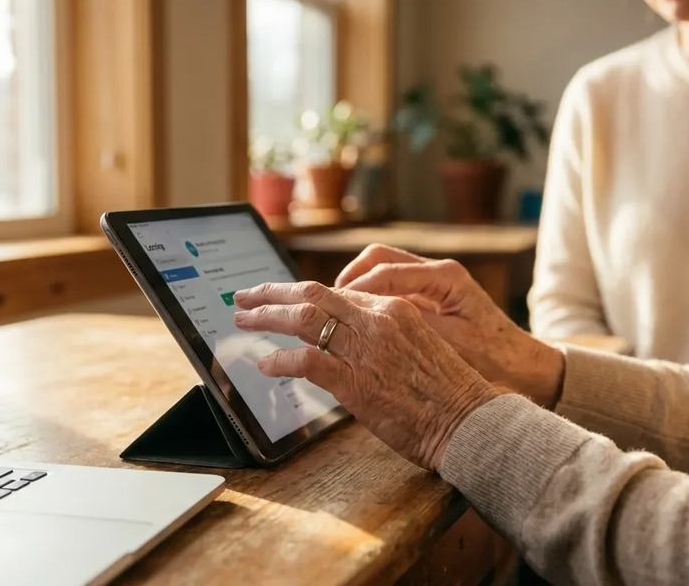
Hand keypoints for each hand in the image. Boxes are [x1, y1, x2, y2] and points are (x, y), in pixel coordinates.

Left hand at [233, 281, 497, 471]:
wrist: (471, 422)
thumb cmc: (447, 392)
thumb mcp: (416, 346)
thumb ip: (380, 336)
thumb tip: (342, 341)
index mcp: (393, 308)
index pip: (334, 292)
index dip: (300, 294)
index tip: (278, 298)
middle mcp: (377, 319)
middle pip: (311, 293)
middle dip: (271, 293)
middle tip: (243, 297)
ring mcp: (365, 349)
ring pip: (303, 318)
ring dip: (266, 317)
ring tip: (243, 320)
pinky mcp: (356, 382)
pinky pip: (306, 361)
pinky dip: (280, 361)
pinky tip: (265, 364)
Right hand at [335, 244, 564, 407]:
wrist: (523, 369)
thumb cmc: (494, 360)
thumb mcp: (450, 346)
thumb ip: (410, 328)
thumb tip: (368, 321)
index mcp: (445, 277)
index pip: (385, 271)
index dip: (353, 289)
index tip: (331, 307)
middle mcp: (437, 272)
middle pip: (377, 258)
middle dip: (347, 279)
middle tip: (324, 304)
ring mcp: (431, 283)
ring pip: (380, 268)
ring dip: (354, 287)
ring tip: (335, 312)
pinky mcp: (428, 297)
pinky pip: (389, 287)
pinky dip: (368, 299)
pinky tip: (356, 321)